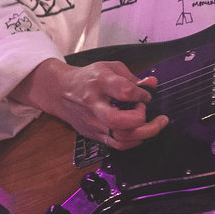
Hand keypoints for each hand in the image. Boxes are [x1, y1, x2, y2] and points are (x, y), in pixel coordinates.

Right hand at [13, 58, 168, 150]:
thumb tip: (152, 83)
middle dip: (141, 119)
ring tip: (154, 123)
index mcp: (99, 83)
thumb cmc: (87, 79)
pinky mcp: (94, 135)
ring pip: (121, 138)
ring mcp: (94, 123)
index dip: (141, 94)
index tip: (145, 94)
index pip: (124, 91)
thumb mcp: (109, 68)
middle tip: (149, 112)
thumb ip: (132, 77)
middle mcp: (95, 105)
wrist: (60, 92)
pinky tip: (141, 131)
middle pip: (119, 121)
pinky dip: (134, 140)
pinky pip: (118, 145)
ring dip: (144, 133)